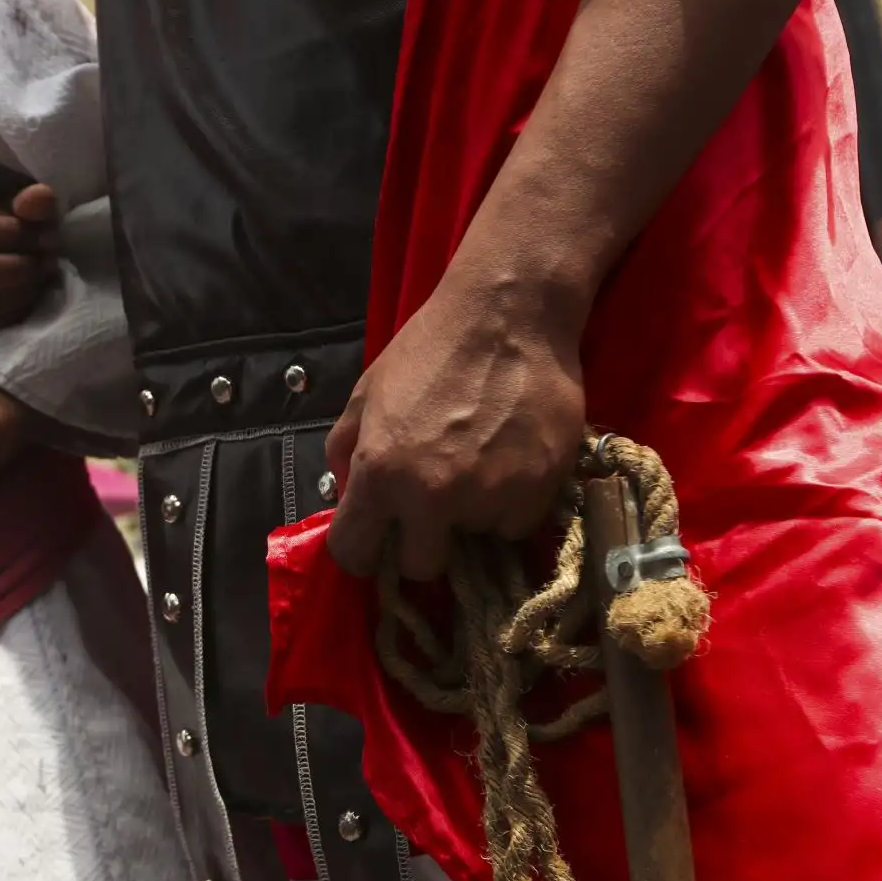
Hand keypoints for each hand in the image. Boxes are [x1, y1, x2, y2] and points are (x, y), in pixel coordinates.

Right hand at [0, 183, 60, 336]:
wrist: (18, 258)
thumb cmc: (21, 230)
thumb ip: (36, 201)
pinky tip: (34, 295)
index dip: (19, 236)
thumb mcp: (29, 209)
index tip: (47, 236)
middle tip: (48, 260)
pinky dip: (20, 311)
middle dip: (23, 267)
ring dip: (24, 290)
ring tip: (43, 276)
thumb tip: (38, 198)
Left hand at [325, 272, 587, 577]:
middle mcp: (431, 497)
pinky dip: (512, 505)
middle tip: (434, 509)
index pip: (354, 554)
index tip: (377, 541)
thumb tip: (344, 495)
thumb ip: (346, 450)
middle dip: (423, 543)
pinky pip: (516, 524)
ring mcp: (488, 497)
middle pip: (420, 567)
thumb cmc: (431, 347)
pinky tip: (510, 463)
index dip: (363, 550)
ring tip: (478, 468)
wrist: (507, 314)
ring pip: (474, 544)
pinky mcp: (538, 491)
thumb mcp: (368, 393)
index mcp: (379, 474)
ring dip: (472, 518)